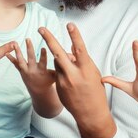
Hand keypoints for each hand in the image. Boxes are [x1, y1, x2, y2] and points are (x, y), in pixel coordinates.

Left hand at [7, 39, 61, 117]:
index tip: (43, 47)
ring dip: (17, 51)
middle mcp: (33, 71)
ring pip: (21, 61)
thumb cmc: (50, 81)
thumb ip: (64, 65)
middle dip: (29, 49)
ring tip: (14, 43)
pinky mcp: (22, 71)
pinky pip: (15, 64)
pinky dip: (10, 58)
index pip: (43, 62)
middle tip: (28, 39)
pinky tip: (6, 52)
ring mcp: (26, 71)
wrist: (39, 92)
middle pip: (31, 58)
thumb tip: (73, 56)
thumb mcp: (58, 75)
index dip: (43, 55)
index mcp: (42, 72)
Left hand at [39, 23, 114, 137]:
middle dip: (49, 39)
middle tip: (41, 28)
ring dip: (62, 60)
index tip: (69, 25)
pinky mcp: (58, 87)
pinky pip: (58, 73)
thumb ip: (82, 60)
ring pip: (58, 63)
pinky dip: (63, 71)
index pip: (80, 49)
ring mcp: (64, 82)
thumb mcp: (93, 73)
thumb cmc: (96, 91)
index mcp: (86, 70)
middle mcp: (73, 75)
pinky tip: (72, 83)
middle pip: (58, 53)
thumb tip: (72, 48)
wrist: (90, 113)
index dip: (75, 36)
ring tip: (74, 71)